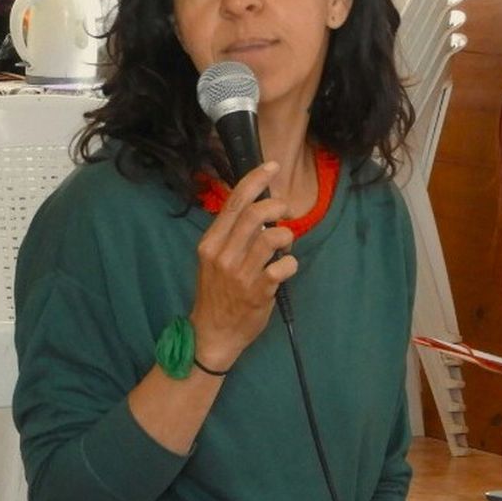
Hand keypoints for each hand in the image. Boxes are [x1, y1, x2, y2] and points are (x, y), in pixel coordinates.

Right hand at [189, 161, 296, 370]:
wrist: (212, 333)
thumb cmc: (218, 294)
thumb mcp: (214, 260)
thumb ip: (231, 236)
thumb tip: (257, 211)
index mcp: (211, 242)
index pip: (233, 202)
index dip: (255, 180)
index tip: (272, 166)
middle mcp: (223, 254)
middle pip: (254, 214)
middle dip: (278, 206)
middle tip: (286, 212)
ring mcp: (240, 274)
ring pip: (271, 237)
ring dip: (286, 235)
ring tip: (285, 245)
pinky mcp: (257, 292)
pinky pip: (282, 267)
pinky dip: (291, 263)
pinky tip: (286, 268)